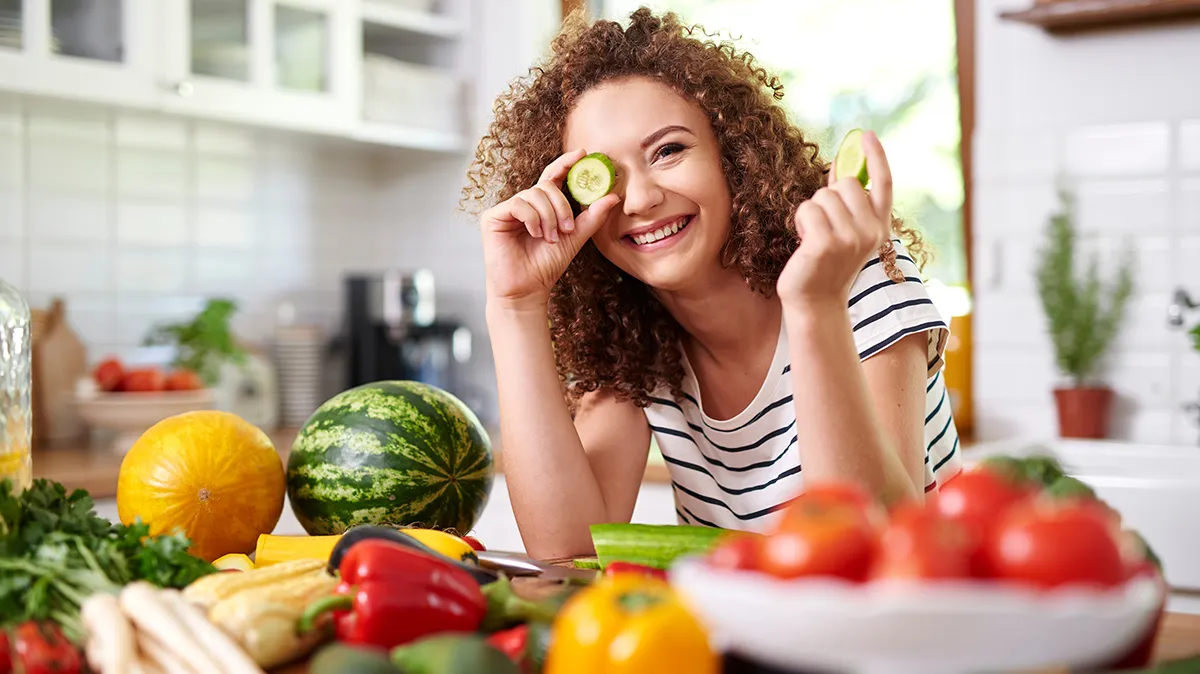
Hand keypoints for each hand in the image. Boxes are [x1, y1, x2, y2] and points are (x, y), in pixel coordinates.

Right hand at [481, 149, 621, 309]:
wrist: (527, 289)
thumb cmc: (547, 265)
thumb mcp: (575, 238)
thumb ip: (592, 217)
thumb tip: (612, 196)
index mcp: (542, 206)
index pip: (553, 177)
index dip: (566, 163)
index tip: (582, 154)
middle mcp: (524, 204)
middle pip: (546, 186)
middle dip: (561, 206)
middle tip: (567, 229)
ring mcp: (508, 209)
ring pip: (534, 195)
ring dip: (548, 217)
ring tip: (550, 238)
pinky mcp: (493, 216)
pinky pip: (518, 204)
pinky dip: (532, 218)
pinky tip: (535, 234)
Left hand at [777, 130, 893, 306]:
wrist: (816, 303)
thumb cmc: (826, 265)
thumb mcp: (845, 232)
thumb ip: (846, 203)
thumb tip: (839, 167)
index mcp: (879, 228)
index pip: (884, 184)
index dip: (876, 156)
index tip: (865, 135)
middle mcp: (871, 232)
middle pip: (845, 184)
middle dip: (828, 197)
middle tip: (823, 226)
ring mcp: (849, 239)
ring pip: (823, 196)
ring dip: (811, 213)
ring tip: (813, 238)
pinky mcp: (826, 244)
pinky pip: (807, 209)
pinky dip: (800, 222)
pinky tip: (804, 243)